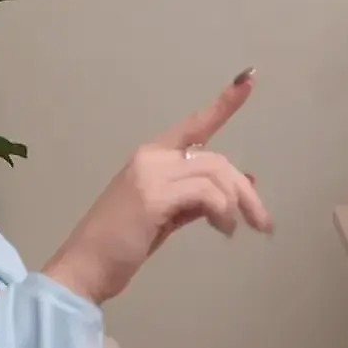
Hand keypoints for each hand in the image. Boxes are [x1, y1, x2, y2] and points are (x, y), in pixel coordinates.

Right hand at [43, 69, 273, 305]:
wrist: (85, 268)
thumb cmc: (121, 247)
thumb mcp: (166, 216)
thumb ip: (198, 198)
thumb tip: (242, 184)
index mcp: (151, 157)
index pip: (194, 125)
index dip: (224, 104)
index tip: (248, 79)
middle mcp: (151, 157)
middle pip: (217, 160)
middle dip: (245, 191)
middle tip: (262, 222)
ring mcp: (151, 173)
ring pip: (216, 174)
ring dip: (237, 205)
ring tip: (234, 230)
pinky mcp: (153, 194)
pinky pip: (207, 193)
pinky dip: (222, 211)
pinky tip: (223, 230)